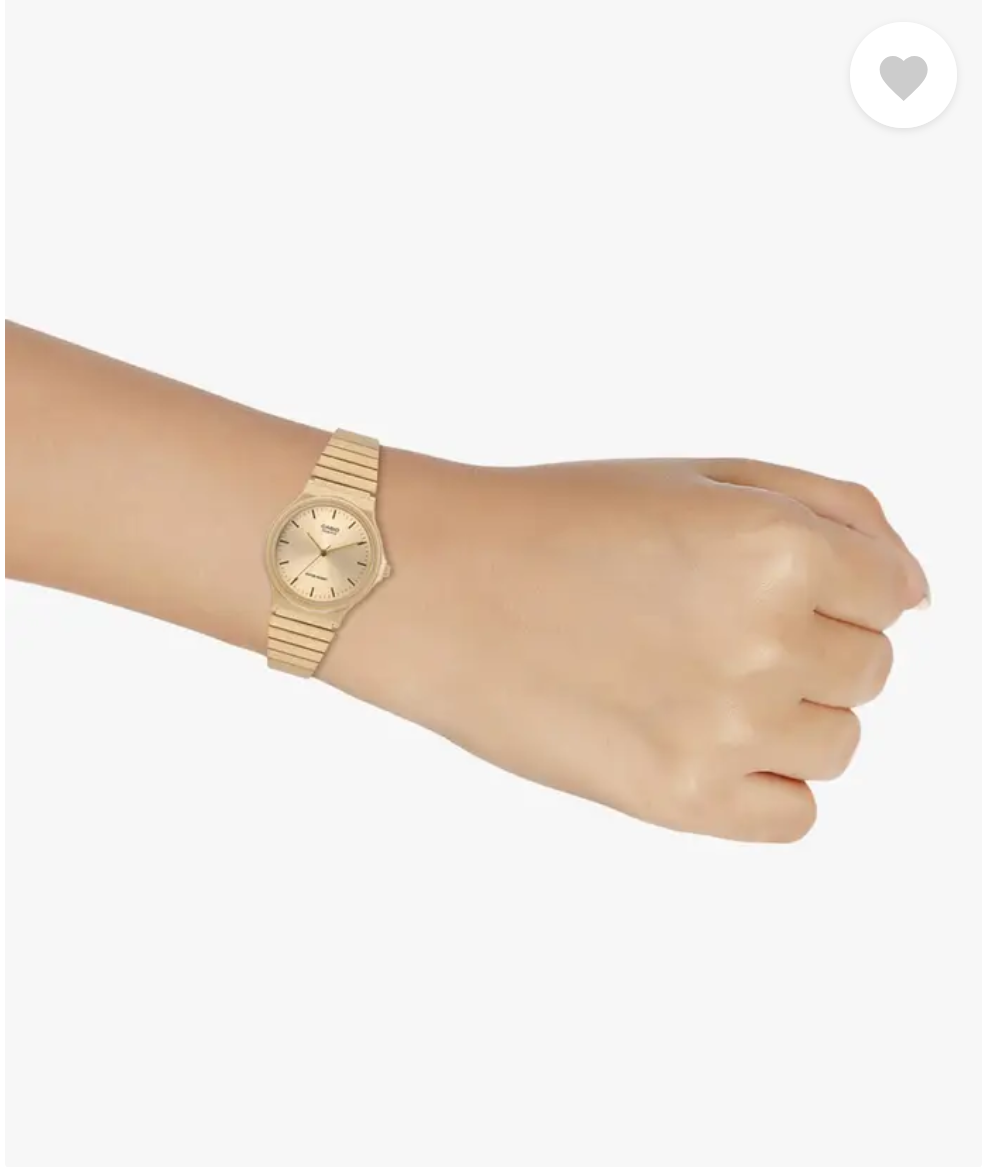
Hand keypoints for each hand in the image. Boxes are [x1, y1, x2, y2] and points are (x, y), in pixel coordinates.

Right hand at [326, 452, 928, 842]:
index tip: (765, 585)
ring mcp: (727, 730)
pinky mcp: (681, 799)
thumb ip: (836, 513)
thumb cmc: (555, 521)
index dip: (832, 585)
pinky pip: (794, 815)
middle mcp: (767, 643)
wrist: (432, 583)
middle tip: (709, 626)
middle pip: (868, 671)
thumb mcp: (702, 475)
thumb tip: (915, 591)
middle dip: (809, 647)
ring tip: (692, 679)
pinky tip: (697, 739)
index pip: (892, 592)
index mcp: (779, 549)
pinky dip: (763, 784)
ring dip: (786, 713)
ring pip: (838, 743)